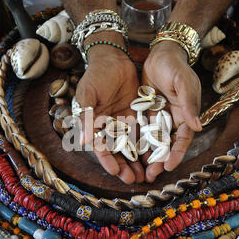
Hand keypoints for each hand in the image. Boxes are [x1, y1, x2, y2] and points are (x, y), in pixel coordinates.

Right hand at [75, 32, 143, 183]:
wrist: (113, 58)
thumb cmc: (96, 76)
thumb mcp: (88, 95)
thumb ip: (87, 117)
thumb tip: (82, 142)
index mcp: (94, 125)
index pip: (100, 147)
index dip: (108, 160)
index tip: (116, 172)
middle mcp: (109, 127)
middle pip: (117, 151)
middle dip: (125, 166)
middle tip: (134, 180)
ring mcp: (124, 122)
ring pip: (132, 145)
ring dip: (137, 160)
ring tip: (146, 174)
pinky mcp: (137, 115)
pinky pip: (144, 132)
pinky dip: (148, 144)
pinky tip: (156, 156)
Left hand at [142, 40, 202, 182]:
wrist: (160, 54)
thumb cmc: (175, 67)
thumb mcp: (184, 82)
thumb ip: (189, 103)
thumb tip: (197, 126)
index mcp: (185, 115)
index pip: (182, 139)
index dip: (176, 154)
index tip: (168, 166)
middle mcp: (172, 120)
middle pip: (166, 145)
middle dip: (159, 161)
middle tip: (150, 175)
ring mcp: (157, 118)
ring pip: (151, 142)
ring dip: (146, 156)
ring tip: (138, 171)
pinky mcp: (144, 114)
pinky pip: (138, 131)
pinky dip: (134, 142)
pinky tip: (127, 154)